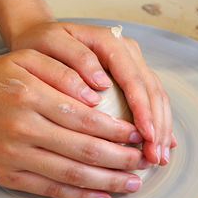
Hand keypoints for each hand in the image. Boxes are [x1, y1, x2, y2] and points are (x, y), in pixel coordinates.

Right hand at [0, 49, 149, 197]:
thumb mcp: (24, 59)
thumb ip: (61, 71)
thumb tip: (96, 94)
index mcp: (30, 95)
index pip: (85, 118)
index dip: (116, 129)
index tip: (137, 133)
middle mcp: (22, 127)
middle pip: (83, 149)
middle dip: (120, 158)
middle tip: (144, 160)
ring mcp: (14, 155)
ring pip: (70, 174)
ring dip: (106, 181)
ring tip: (132, 182)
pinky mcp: (7, 175)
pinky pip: (49, 190)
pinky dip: (78, 197)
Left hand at [11, 22, 176, 164]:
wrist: (37, 40)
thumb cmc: (40, 45)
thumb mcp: (50, 45)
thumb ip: (75, 58)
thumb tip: (101, 85)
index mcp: (107, 41)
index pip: (132, 77)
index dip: (142, 107)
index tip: (145, 135)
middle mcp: (124, 50)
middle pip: (149, 88)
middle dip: (156, 124)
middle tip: (156, 156)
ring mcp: (128, 62)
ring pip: (154, 94)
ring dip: (160, 127)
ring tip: (159, 156)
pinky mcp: (127, 76)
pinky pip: (148, 98)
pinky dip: (155, 121)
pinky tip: (160, 142)